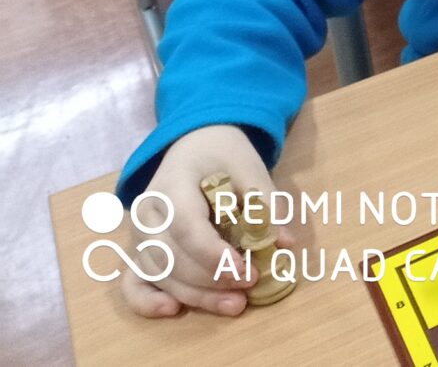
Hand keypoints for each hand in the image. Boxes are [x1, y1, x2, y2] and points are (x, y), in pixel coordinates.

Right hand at [115, 123, 279, 317]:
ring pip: (158, 274)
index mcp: (173, 184)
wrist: (195, 146)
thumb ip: (265, 204)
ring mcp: (138, 235)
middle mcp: (147, 213)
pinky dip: (147, 301)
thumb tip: (284, 244)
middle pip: (170, 257)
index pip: (186, 226)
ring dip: (195, 296)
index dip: (214, 255)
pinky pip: (133, 283)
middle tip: (249, 288)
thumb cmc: (223, 157)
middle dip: (210, 280)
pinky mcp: (138, 252)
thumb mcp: (250, 168)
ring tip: (234, 305)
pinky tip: (173, 311)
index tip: (247, 272)